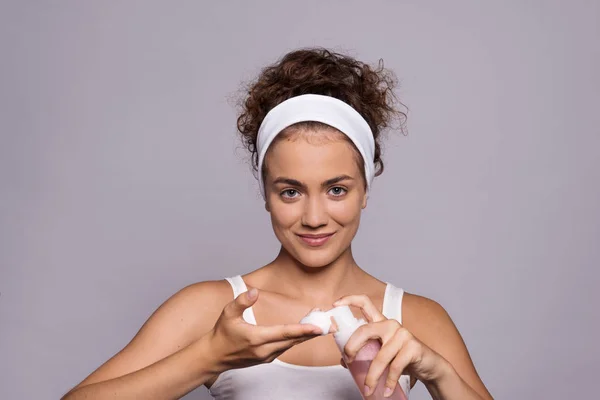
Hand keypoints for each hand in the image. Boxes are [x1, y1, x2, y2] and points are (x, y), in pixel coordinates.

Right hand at [207, 287, 323, 372]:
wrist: (214, 356)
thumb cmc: (221, 333)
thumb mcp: (227, 313)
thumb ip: (241, 301)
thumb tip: (255, 291)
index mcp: (257, 338)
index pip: (284, 333)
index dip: (303, 330)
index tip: (318, 327)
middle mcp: (264, 350)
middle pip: (294, 340)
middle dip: (312, 332)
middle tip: (329, 325)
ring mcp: (267, 356)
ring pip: (291, 345)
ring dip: (305, 335)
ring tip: (320, 323)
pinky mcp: (267, 358)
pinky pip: (286, 348)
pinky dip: (296, 339)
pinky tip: (304, 331)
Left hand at [333, 295, 449, 396]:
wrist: (429, 366)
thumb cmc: (401, 358)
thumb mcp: (381, 353)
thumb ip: (364, 352)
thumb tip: (344, 359)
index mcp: (380, 323)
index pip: (365, 303)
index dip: (349, 300)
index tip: (334, 304)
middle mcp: (390, 324)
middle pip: (365, 330)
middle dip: (352, 347)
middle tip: (348, 361)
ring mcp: (402, 334)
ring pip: (380, 356)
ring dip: (372, 376)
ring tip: (369, 390)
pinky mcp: (412, 346)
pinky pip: (395, 367)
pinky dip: (389, 382)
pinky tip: (386, 391)